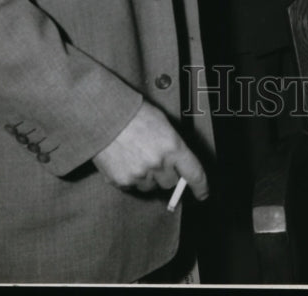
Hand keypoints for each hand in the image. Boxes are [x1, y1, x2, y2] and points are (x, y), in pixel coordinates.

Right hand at [93, 100, 207, 198]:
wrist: (105, 115)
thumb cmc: (135, 114)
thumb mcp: (163, 124)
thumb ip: (173, 146)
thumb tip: (179, 164)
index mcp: (173, 146)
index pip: (194, 173)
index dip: (201, 186)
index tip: (203, 194)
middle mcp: (158, 164)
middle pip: (171, 182)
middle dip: (166, 174)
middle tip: (155, 159)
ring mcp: (140, 175)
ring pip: (151, 186)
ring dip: (148, 177)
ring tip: (136, 155)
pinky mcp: (122, 181)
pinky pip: (132, 187)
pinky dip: (131, 177)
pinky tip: (125, 160)